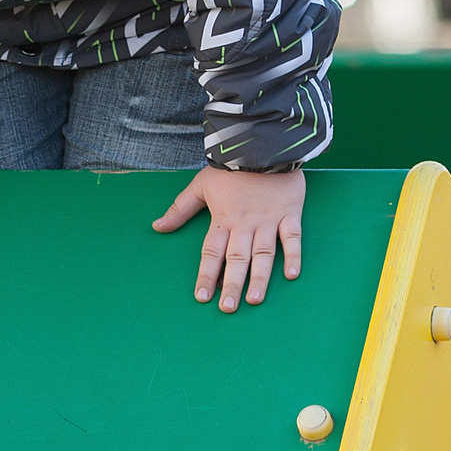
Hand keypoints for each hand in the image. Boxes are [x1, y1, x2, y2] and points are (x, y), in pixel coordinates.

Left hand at [154, 167, 303, 312]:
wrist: (262, 141)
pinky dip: (293, 256)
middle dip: (231, 284)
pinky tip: (291, 275)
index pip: (212, 253)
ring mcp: (268, 220)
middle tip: (227, 308)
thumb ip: (180, 209)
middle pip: (237, 259)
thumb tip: (157, 227)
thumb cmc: (230, 166)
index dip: (206, 275)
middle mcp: (245, 224)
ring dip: (259, 278)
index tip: (202, 297)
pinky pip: (292, 238)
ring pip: (263, 254)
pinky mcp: (289, 214)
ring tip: (254, 300)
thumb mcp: (200, 185)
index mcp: (222, 219)